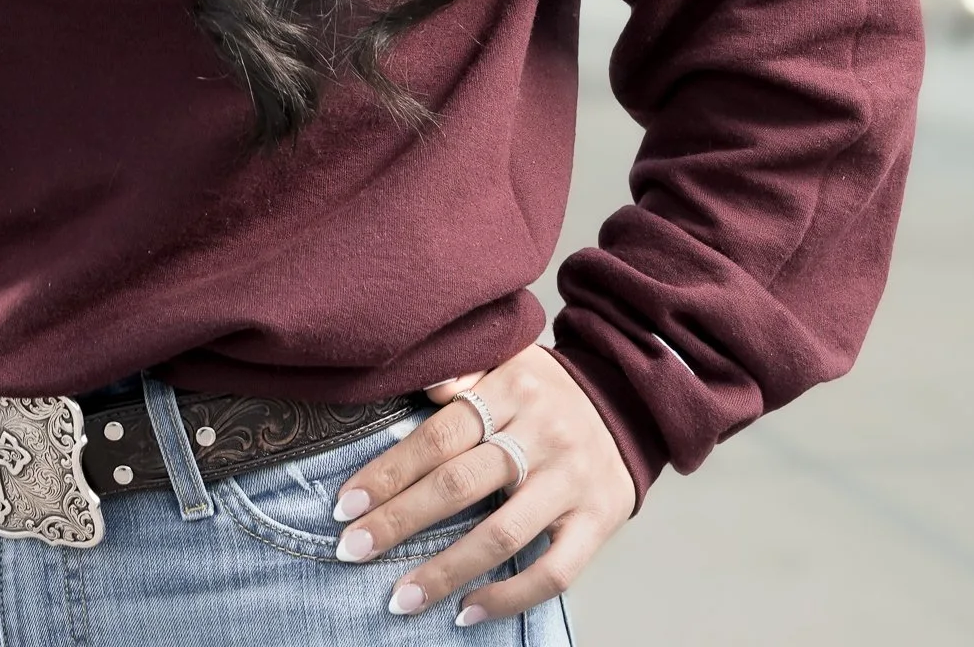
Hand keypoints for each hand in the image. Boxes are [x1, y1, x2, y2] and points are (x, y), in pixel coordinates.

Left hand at [329, 346, 634, 622]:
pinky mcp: (599, 520)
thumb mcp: (508, 361)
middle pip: (459, 483)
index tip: (345, 504)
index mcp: (512, 388)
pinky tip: (467, 612)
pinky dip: (508, 597)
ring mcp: (571, 480)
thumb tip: (421, 384)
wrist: (628, 402)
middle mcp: (542, 432)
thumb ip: (465, 372)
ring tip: (399, 598)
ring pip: (501, 533)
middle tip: (351, 549)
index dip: (389, 471)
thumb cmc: (545, 390)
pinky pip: (553, 571)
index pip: (438, 435)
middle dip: (399, 521)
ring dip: (444, 571)